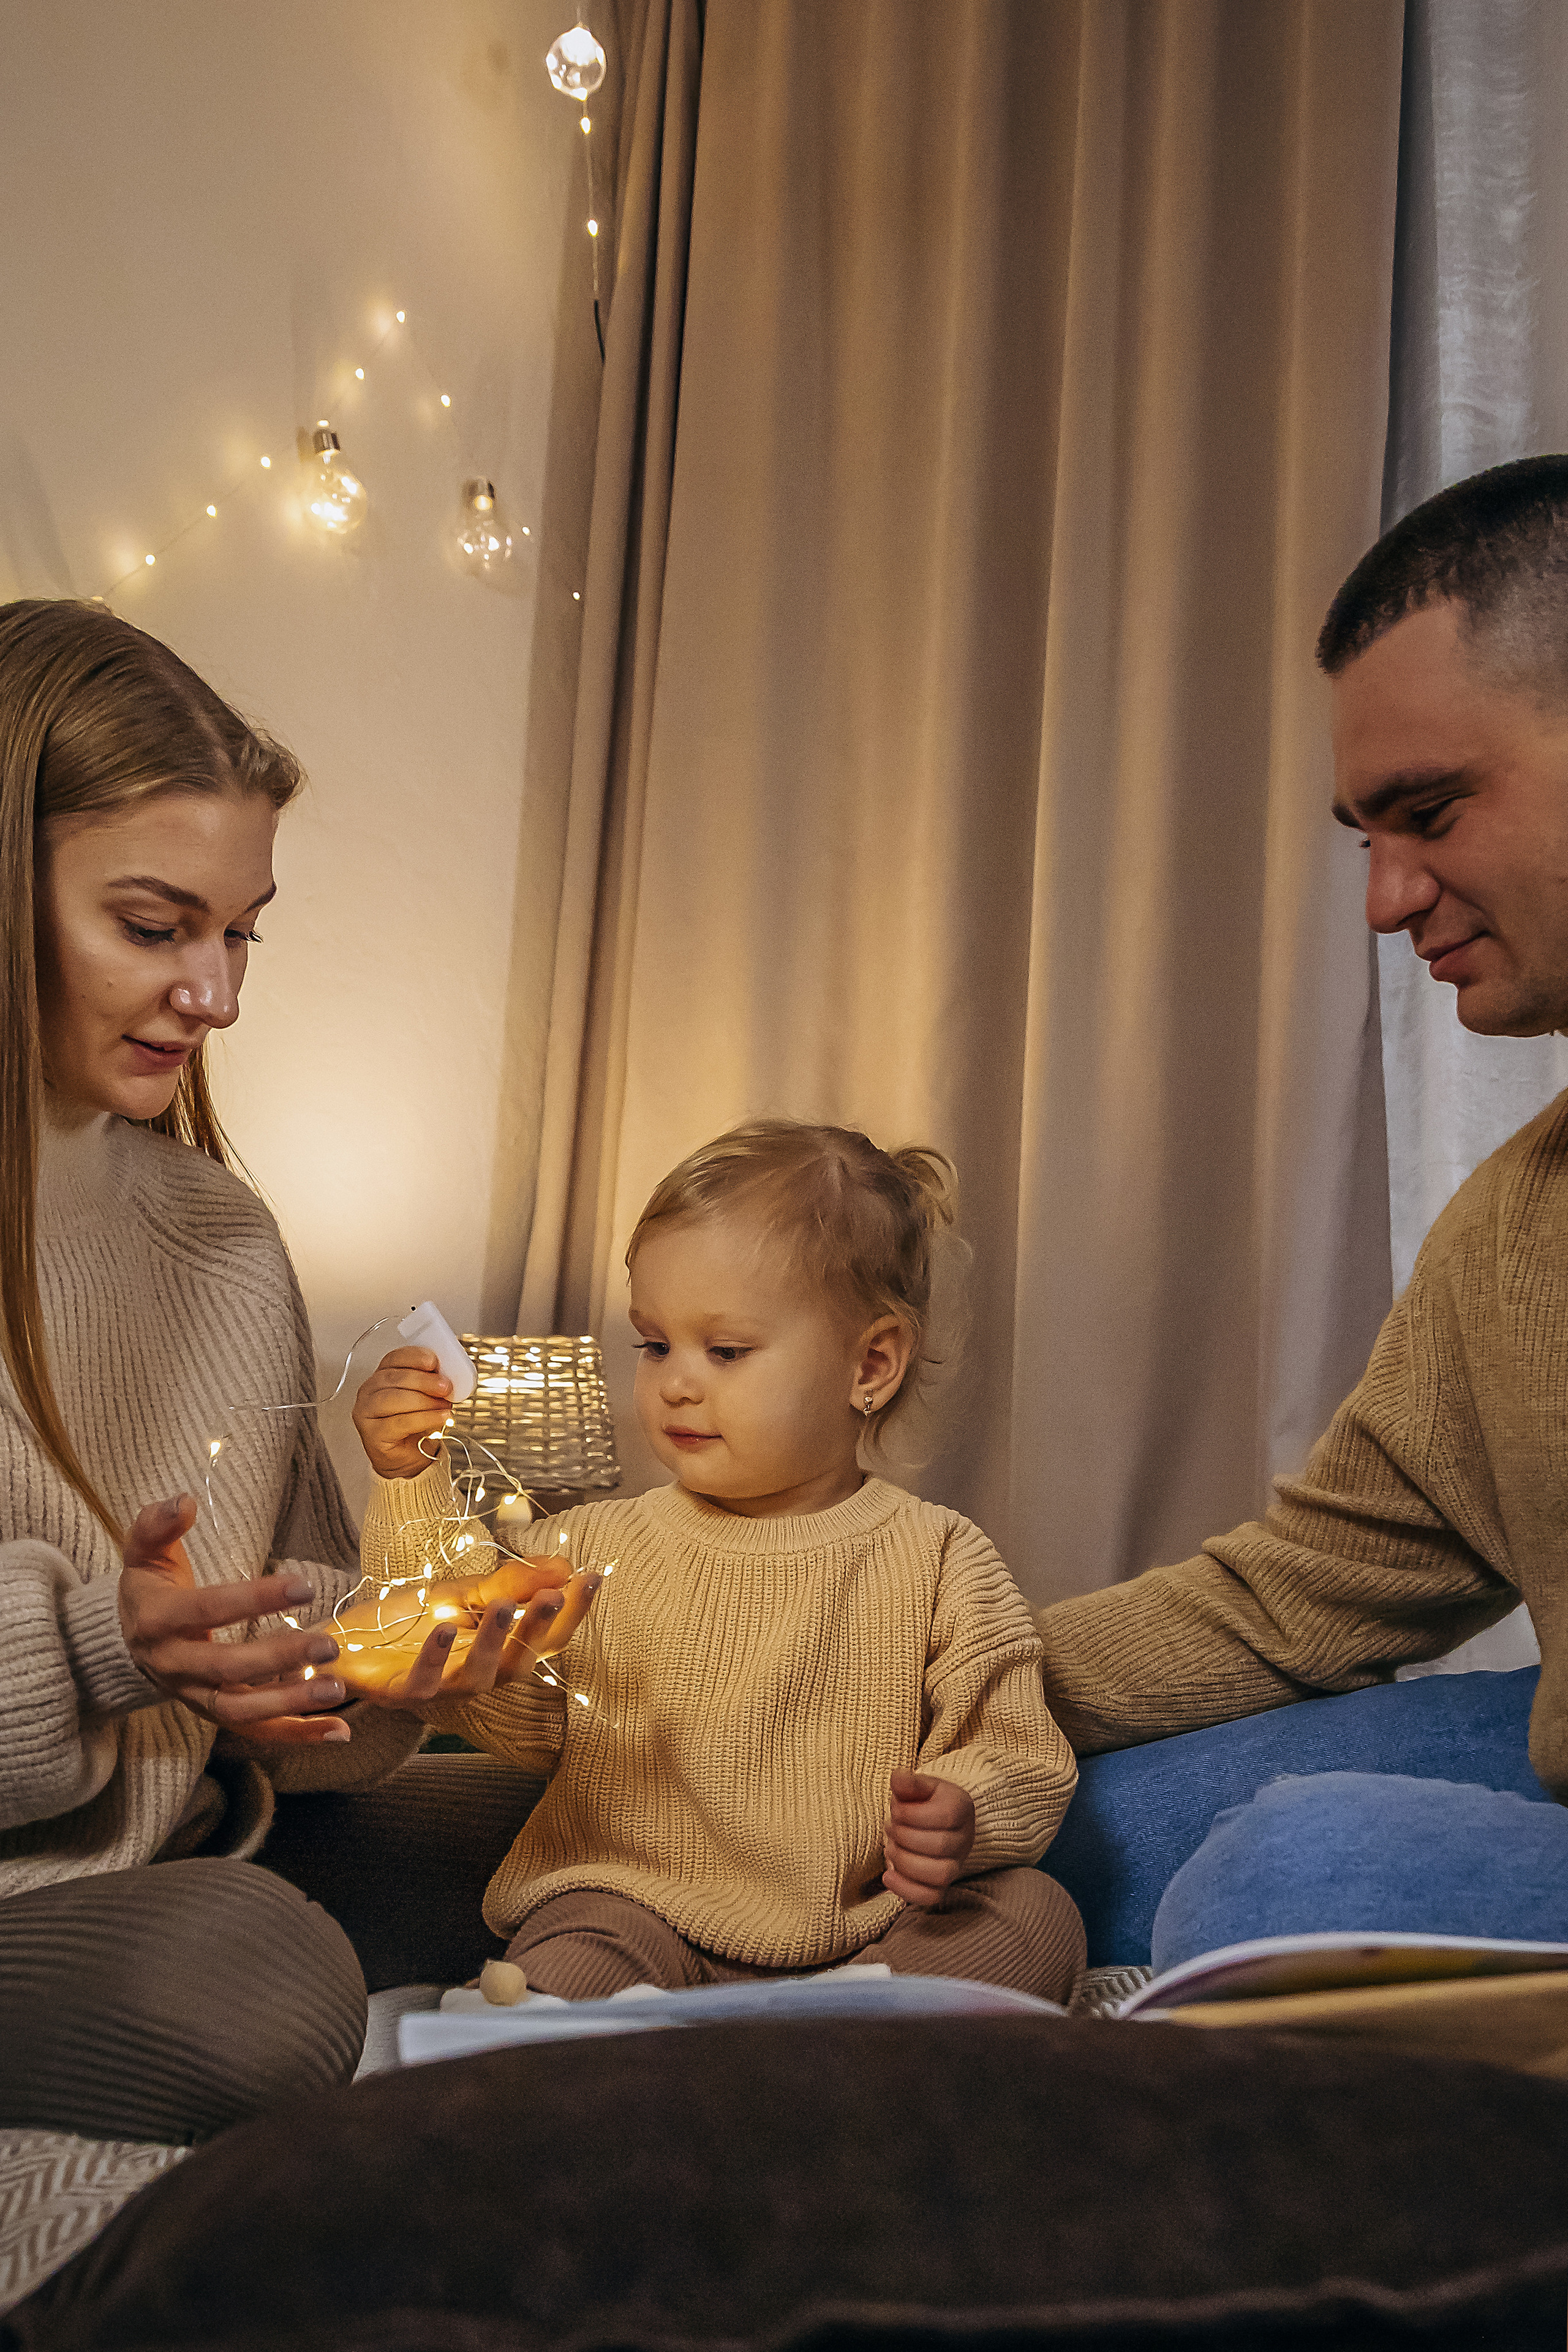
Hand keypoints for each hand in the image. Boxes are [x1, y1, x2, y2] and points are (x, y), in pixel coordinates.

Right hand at [118, 1496, 348, 1744]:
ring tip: (337, 1689)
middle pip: (228, 1669)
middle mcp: (174, 1667)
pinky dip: (296, 1736)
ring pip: (241, 1710)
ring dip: (290, 1703)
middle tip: (329, 1645)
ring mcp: (194, 1697)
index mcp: (159, 1621)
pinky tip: (338, 1733)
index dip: (255, 1599)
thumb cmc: (149, 1588)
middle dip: (279, 1658)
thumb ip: (157, 1525)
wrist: (128, 1641)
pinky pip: (255, 1732)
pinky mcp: (214, 1715)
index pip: (209, 1611)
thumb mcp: (144, 1552)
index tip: (305, 1586)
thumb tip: (183, 1501)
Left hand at [331, 1556, 599, 1703]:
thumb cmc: (412, 1622)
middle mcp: (479, 1676)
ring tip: (507, 1605)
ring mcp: (442, 1689)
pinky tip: (446, 1630)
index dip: (573, 1611)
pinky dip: (437, 1657)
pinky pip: (424, 1680)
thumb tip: (566, 1566)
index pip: (548, 1637)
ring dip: (496, 1641)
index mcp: (499, 1651)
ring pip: (480, 1675)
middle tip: (557, 1595)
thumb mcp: (464, 1593)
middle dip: (540, 1627)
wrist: (346, 1642)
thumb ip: (511, 1583)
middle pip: (522, 1660)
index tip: (593, 1575)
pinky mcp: (402, 1693)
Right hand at [353, 1347, 453, 1478]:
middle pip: (393, 1378)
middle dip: (424, 1380)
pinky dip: (424, 1418)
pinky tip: (439, 1417)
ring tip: (444, 1405)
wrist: (407, 1458)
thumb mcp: (425, 1397)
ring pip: (393, 1399)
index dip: (414, 1357)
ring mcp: (366, 1413)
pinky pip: (399, 1422)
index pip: (393, 1359)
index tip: (434, 1362)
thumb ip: (431, 1383)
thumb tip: (449, 1374)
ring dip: (424, 1400)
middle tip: (445, 1386)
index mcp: (381, 1377)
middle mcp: (369, 1392)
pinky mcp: (372, 1434)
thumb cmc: (415, 1425)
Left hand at [883, 1769, 974, 1907]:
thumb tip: (898, 1777)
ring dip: (906, 1862)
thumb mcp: (919, 1786)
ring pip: (939, 1875)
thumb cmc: (925, 1802)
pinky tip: (888, 1876)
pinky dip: (906, 1890)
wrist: (937, 1821)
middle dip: (905, 1836)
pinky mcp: (942, 1886)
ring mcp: (955, 1865)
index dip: (912, 1814)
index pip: (945, 1816)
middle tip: (890, 1827)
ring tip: (891, 1848)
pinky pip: (931, 1897)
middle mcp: (965, 1839)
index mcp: (961, 1808)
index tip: (896, 1809)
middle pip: (940, 1846)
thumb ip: (909, 1782)